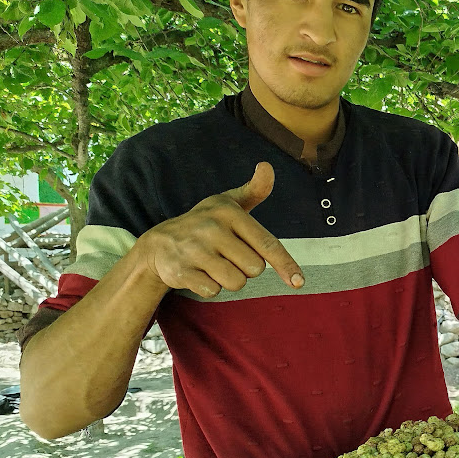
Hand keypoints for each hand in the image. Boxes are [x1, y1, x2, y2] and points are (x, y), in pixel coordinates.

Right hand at [136, 162, 303, 296]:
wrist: (159, 243)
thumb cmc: (205, 223)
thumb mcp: (228, 203)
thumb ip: (254, 190)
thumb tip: (267, 166)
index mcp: (229, 212)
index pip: (267, 244)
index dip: (285, 264)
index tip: (299, 282)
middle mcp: (212, 228)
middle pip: (254, 269)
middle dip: (246, 268)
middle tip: (227, 255)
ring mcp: (195, 250)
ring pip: (236, 282)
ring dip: (229, 280)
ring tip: (213, 264)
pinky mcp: (181, 271)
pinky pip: (213, 291)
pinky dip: (210, 287)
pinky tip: (199, 273)